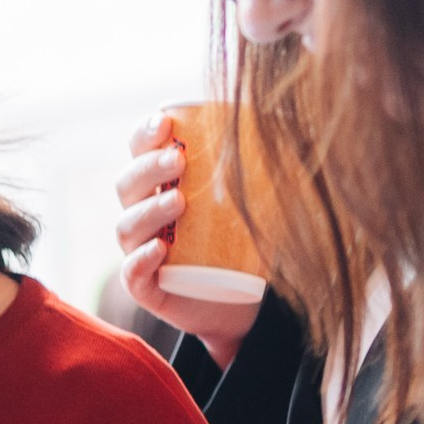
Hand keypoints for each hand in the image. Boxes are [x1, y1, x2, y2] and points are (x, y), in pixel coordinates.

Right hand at [115, 113, 256, 368]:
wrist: (242, 301)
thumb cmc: (243, 239)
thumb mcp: (257, 198)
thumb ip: (266, 163)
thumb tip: (296, 122)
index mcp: (161, 184)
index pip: (139, 150)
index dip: (144, 134)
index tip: (165, 122)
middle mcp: (143, 214)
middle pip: (128, 184)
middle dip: (149, 168)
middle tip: (180, 161)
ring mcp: (140, 251)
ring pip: (126, 226)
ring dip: (148, 210)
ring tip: (179, 201)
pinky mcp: (146, 288)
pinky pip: (131, 273)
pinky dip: (140, 259)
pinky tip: (159, 249)